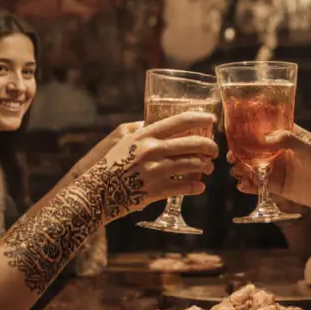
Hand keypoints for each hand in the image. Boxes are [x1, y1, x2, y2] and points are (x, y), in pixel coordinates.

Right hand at [81, 111, 216, 222]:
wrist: (96, 191)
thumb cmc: (109, 164)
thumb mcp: (122, 140)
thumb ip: (140, 130)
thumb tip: (154, 123)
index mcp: (144, 135)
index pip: (179, 121)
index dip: (200, 118)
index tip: (212, 118)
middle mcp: (152, 151)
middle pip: (192, 143)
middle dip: (209, 146)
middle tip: (214, 150)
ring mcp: (155, 171)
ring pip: (192, 165)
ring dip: (205, 166)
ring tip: (208, 167)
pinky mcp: (156, 190)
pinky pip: (184, 187)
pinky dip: (196, 187)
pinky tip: (200, 186)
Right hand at [228, 125, 310, 213]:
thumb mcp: (309, 149)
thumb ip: (289, 140)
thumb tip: (265, 137)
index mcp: (287, 137)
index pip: (266, 130)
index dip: (251, 131)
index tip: (237, 135)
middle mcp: (278, 151)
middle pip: (254, 149)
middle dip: (241, 153)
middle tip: (232, 157)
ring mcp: (275, 168)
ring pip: (253, 166)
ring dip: (242, 169)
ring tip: (238, 173)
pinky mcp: (274, 184)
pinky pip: (257, 183)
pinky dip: (248, 185)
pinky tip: (242, 186)